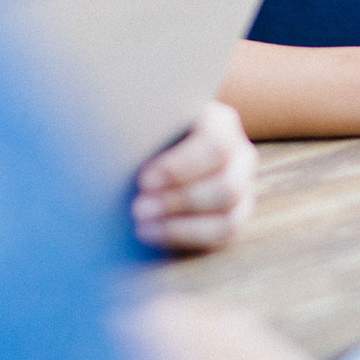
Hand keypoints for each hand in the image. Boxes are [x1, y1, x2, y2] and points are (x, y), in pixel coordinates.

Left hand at [134, 102, 257, 252]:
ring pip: (228, 215)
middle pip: (226, 186)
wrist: (151, 151)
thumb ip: (138, 130)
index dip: (180, 167)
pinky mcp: (235, 216)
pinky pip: (221, 235)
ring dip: (180, 225)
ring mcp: (243, 189)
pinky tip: (151, 233)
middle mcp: (240, 155)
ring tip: (141, 223)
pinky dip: (184, 237)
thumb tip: (116, 140)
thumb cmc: (145, 133)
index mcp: (221, 122)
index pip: (215, 145)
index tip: (143, 181)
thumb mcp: (143, 124)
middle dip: (178, 201)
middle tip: (137, 208)